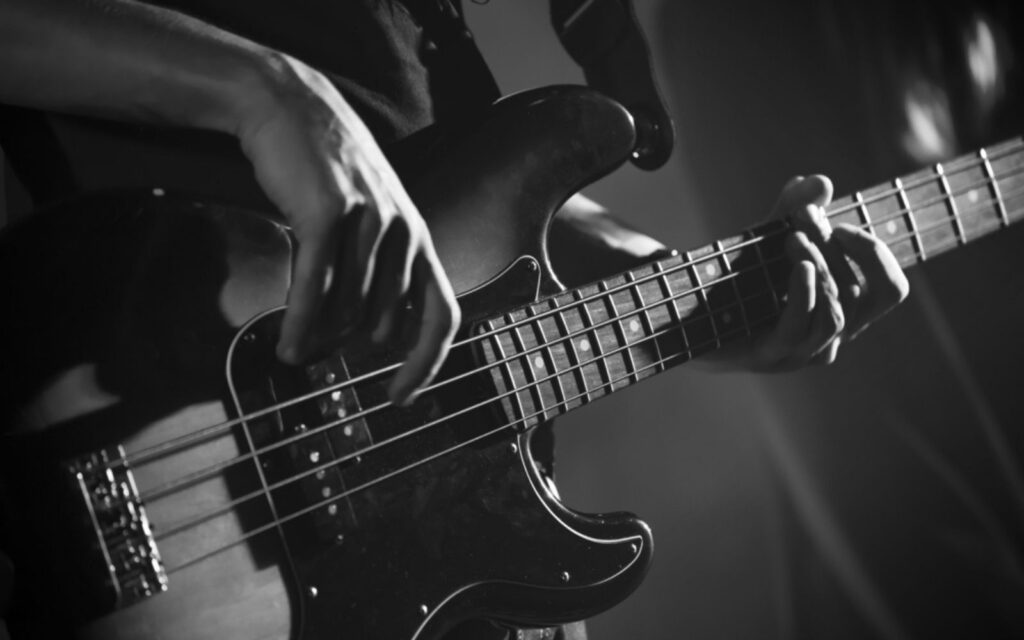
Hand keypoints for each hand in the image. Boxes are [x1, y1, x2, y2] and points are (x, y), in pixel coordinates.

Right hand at [237, 54, 459, 403]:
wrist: (292, 107)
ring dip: (320, 341)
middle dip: (349, 350)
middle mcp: (403, 231)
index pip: (441, 314)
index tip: (400, 396)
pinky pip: (316, 289)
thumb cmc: (329, 170)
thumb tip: (371, 331)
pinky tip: (289, 347)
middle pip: (381, 323)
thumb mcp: (373, 215)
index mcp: (420, 237)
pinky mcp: (327, 214)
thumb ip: (381, 266)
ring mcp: (368, 221)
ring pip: (347, 310)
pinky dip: (302, 326)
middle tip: (320, 357)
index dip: (425, 363)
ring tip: (298, 352)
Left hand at [748, 175, 908, 369]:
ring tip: (793, 238)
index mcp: (841, 313)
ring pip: (835, 314)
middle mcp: (828, 339)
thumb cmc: (735, 281)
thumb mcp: (766, 239)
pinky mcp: (767, 356)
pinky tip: (799, 265)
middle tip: (803, 216)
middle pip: (857, 295)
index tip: (839, 224)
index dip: (876, 254)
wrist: (685, 315)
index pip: (890, 291)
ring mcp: (799, 353)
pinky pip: (799, 328)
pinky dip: (804, 293)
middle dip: (833, 248)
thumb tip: (817, 181)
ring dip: (820, 267)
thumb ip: (790, 211)